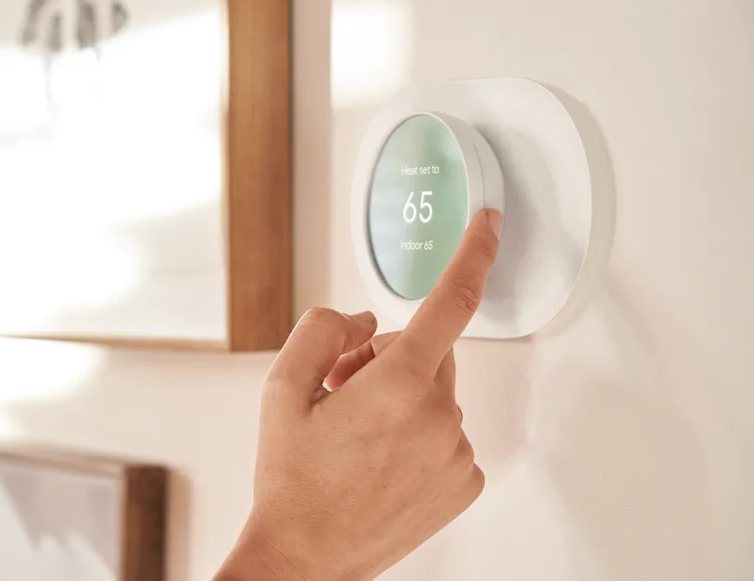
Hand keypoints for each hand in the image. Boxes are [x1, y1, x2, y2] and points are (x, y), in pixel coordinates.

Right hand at [216, 209, 502, 580]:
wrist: (305, 557)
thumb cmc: (291, 481)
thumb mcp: (282, 389)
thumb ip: (323, 330)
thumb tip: (363, 320)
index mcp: (395, 385)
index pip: (449, 301)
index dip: (473, 254)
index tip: (489, 225)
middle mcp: (438, 416)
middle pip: (427, 350)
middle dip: (387, 357)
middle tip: (342, 391)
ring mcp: (455, 452)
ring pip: (437, 393)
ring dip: (402, 398)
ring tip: (355, 435)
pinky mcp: (463, 482)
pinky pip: (446, 431)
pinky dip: (418, 433)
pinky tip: (378, 459)